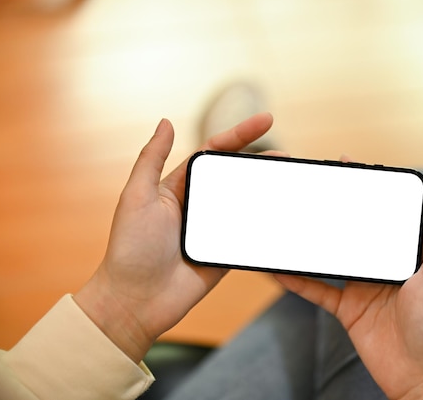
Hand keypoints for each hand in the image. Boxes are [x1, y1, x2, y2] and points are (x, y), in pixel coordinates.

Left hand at [75, 113, 282, 362]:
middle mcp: (198, 203)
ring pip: (247, 202)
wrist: (136, 301)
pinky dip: (267, 222)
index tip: (265, 120)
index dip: (240, 135)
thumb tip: (166, 122)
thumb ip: (151, 158)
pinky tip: (285, 212)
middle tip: (287, 155)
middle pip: (237, 175)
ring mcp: (213, 228)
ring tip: (292, 180)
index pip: (214, 152)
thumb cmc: (130, 248)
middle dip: (262, 162)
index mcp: (178, 185)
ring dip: (269, 190)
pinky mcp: (224, 252)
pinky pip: (250, 232)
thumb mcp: (137, 196)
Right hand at [275, 187, 422, 399]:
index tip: (352, 166)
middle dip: (338, 209)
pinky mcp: (348, 310)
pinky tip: (279, 268)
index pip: (386, 215)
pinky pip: (318, 290)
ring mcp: (363, 287)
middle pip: (356, 231)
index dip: (371, 191)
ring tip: (291, 220)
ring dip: (314, 240)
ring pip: (333, 257)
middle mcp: (384, 266)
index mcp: (408, 254)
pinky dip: (298, 280)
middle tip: (316, 185)